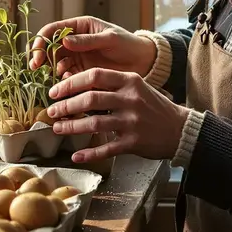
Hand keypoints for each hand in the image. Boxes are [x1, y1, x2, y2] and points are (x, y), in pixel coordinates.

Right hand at [29, 16, 155, 78]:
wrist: (142, 62)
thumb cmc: (128, 44)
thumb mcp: (110, 39)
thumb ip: (88, 40)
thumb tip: (64, 40)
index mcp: (80, 26)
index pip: (53, 30)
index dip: (42, 41)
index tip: (38, 54)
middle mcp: (74, 41)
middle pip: (49, 46)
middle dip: (40, 56)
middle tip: (36, 68)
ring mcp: (77, 57)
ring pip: (55, 62)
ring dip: (50, 69)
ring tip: (54, 77)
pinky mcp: (82, 72)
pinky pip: (66, 75)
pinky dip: (63, 79)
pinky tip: (67, 83)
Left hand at [46, 68, 188, 162]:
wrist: (180, 129)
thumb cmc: (155, 107)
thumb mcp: (137, 87)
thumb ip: (113, 85)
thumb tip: (78, 88)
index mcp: (130, 81)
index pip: (94, 76)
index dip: (70, 83)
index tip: (55, 91)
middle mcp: (130, 99)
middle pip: (90, 99)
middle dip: (66, 105)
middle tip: (51, 111)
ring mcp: (132, 122)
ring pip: (94, 123)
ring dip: (72, 127)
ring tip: (58, 129)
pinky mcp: (133, 142)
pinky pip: (107, 149)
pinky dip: (90, 154)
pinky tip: (77, 156)